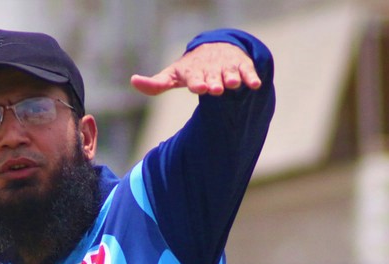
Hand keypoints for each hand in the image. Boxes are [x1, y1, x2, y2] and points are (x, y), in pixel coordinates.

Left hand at [130, 42, 260, 96]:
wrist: (216, 49)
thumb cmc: (192, 69)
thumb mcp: (174, 75)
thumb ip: (156, 84)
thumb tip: (133, 81)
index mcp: (194, 72)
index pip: (194, 78)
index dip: (196, 83)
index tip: (197, 87)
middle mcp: (211, 70)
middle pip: (213, 77)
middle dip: (214, 82)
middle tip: (215, 88)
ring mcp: (227, 68)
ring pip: (230, 74)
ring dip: (232, 79)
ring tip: (233, 84)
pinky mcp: (242, 66)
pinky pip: (248, 72)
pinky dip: (251, 77)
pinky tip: (254, 84)